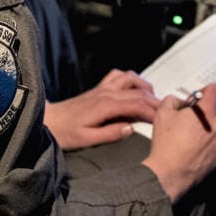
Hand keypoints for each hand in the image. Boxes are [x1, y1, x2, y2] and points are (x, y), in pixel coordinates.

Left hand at [44, 69, 160, 150]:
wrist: (49, 120)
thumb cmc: (66, 132)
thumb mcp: (88, 139)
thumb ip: (111, 134)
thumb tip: (131, 129)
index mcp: (105, 106)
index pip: (136, 104)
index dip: (152, 111)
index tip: (163, 119)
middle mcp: (106, 93)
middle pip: (138, 92)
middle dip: (154, 101)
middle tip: (166, 111)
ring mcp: (103, 88)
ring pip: (130, 79)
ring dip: (145, 87)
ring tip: (153, 99)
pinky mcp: (99, 88)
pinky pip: (118, 75)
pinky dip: (130, 78)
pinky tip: (134, 87)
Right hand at [142, 83, 215, 202]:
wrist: (169, 173)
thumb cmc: (167, 146)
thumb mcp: (162, 113)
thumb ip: (173, 100)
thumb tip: (180, 102)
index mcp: (206, 111)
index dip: (206, 90)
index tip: (199, 97)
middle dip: (206, 109)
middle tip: (191, 117)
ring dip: (209, 125)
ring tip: (192, 134)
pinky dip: (210, 140)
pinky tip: (195, 146)